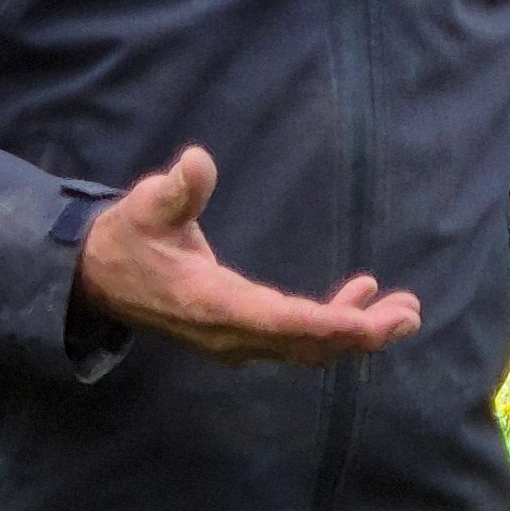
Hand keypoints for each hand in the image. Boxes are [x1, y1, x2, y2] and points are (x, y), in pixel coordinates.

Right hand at [75, 144, 421, 363]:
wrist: (100, 279)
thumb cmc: (128, 237)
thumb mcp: (144, 206)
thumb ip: (175, 190)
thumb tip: (196, 161)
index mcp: (210, 303)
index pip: (279, 322)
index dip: (329, 324)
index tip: (372, 321)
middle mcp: (229, 334)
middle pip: (306, 345)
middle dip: (360, 334)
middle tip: (409, 313)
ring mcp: (236, 341)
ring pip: (307, 348)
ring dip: (356, 333)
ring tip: (404, 310)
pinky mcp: (241, 337)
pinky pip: (296, 340)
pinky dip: (334, 325)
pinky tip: (362, 296)